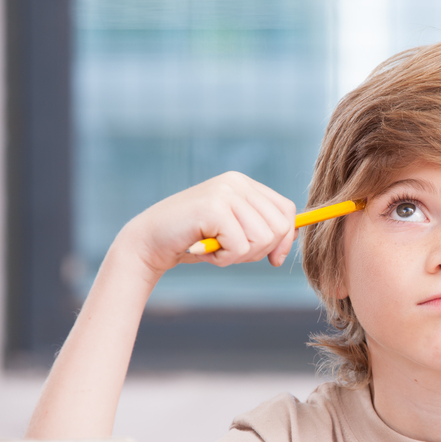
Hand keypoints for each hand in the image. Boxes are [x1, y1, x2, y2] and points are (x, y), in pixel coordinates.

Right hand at [117, 171, 297, 279]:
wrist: (149, 242)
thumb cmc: (194, 240)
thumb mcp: (235, 232)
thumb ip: (262, 229)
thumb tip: (292, 239)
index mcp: (244, 184)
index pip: (286, 210)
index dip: (285, 239)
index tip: (273, 258)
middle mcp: (236, 182)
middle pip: (279, 227)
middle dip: (260, 250)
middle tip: (232, 252)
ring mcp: (224, 192)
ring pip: (262, 239)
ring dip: (240, 255)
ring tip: (217, 249)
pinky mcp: (213, 208)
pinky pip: (240, 247)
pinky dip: (226, 259)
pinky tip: (206, 251)